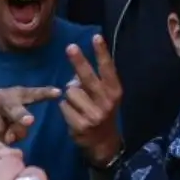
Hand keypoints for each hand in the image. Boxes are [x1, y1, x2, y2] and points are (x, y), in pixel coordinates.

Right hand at [0, 85, 62, 144]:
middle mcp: (0, 95)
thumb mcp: (11, 122)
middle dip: (22, 116)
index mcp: (15, 96)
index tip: (58, 93)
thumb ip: (16, 130)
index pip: (33, 94)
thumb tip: (8, 139)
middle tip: (29, 120)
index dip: (45, 93)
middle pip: (14, 110)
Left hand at [62, 36, 122, 167]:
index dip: (101, 53)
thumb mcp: (106, 97)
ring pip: (70, 92)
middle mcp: (106, 102)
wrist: (103, 143)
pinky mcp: (80, 125)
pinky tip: (73, 115)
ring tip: (78, 105)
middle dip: (79, 61)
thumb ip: (94, 83)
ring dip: (70, 96)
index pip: (107, 69)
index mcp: (114, 92)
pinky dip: (65, 108)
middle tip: (70, 47)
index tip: (96, 36)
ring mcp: (93, 115)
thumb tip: (75, 72)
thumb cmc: (102, 112)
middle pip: (88, 78)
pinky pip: (64, 106)